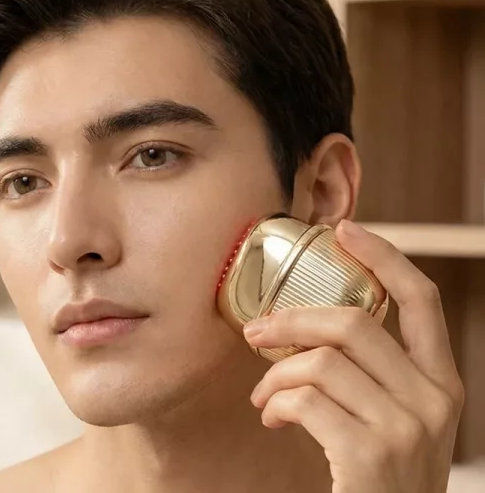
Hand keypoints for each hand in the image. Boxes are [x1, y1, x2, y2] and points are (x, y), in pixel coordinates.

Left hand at [243, 220, 464, 492]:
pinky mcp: (370, 455)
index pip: (421, 299)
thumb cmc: (379, 474)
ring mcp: (407, 428)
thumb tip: (307, 322)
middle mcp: (435, 401)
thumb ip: (370, 372)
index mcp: (441, 383)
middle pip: (353, 322)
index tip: (343, 230)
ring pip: (320, 360)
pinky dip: (275, 403)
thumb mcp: (392, 416)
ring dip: (275, 374)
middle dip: (291, 319)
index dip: (383, 256)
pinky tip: (271, 417)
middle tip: (257, 331)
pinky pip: (304, 399)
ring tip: (263, 395)